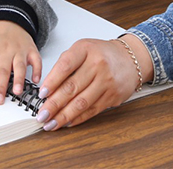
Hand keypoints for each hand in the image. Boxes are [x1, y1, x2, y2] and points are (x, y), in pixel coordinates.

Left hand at [0, 21, 41, 104]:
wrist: (6, 19)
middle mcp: (6, 51)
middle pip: (3, 71)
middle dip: (1, 86)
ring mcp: (19, 50)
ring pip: (19, 66)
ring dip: (19, 79)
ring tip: (17, 91)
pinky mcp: (31, 50)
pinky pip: (36, 60)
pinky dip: (37, 70)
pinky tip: (35, 80)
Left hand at [35, 35, 150, 129]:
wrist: (130, 59)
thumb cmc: (101, 54)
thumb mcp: (82, 49)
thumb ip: (65, 64)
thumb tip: (48, 88)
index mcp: (85, 49)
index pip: (65, 66)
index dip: (52, 81)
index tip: (41, 94)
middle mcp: (98, 64)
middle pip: (72, 87)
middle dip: (54, 104)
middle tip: (42, 114)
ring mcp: (107, 81)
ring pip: (81, 102)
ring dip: (64, 116)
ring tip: (51, 123)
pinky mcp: (113, 96)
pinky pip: (92, 110)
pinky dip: (78, 118)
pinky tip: (67, 122)